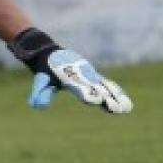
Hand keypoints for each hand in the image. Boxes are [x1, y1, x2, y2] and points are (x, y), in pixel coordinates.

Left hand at [8, 27, 132, 113]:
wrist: (50, 54)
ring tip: (127, 108)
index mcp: (69, 77)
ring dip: (116, 96)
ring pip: (105, 86)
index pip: (80, 87)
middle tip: (116, 109)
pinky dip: (116, 92)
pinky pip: (107, 84)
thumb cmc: (45, 71)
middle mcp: (82, 75)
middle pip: (97, 88)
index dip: (88, 94)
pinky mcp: (94, 75)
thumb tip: (35, 106)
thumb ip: (40, 93)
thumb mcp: (40, 81)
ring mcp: (90, 74)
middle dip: (106, 98)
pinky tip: (126, 103)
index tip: (97, 101)